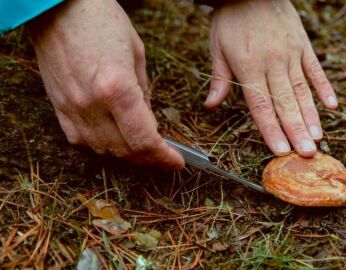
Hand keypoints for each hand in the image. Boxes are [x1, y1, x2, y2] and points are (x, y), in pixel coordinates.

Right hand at [30, 0, 183, 168]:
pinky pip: (81, 141)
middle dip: (150, 160)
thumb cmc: (101, 21)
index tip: (177, 162)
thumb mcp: (137, 53)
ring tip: (144, 149)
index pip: (145, 140)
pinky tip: (116, 140)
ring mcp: (72, 108)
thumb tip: (149, 121)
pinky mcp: (59, 108)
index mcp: (117, 88)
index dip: (164, 157)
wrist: (57, 8)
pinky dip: (102, 146)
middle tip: (165, 158)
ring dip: (128, 155)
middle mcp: (93, 104)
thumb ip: (144, 93)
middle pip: (126, 151)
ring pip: (104, 150)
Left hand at [204, 0, 337, 156]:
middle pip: (285, 103)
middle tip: (307, 153)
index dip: (271, 130)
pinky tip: (333, 105)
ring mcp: (291, 54)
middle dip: (296, 130)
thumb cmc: (231, 19)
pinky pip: (315, 69)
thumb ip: (219, 78)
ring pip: (302, 90)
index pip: (261, 105)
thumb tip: (210, 105)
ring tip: (318, 138)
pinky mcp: (303, 45)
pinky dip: (324, 87)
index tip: (280, 151)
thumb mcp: (217, 47)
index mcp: (249, 66)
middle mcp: (273, 63)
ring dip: (311, 115)